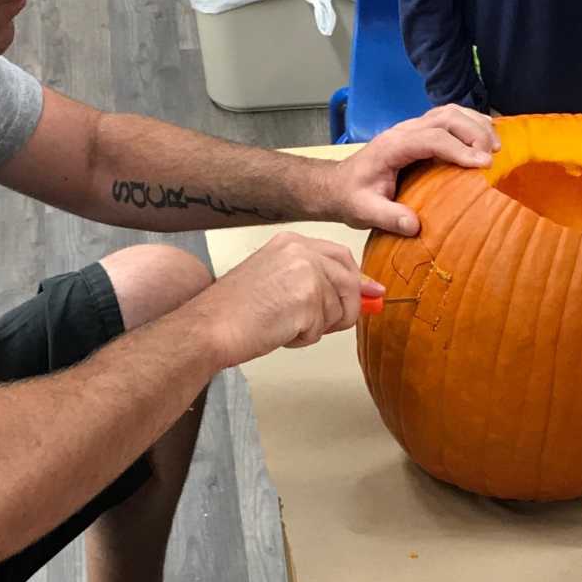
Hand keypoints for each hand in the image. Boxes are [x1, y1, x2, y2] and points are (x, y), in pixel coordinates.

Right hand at [199, 231, 381, 366]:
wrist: (210, 326)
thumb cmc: (234, 311)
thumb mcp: (278, 282)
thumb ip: (319, 282)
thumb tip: (371, 292)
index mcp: (292, 243)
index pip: (340, 256)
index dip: (356, 280)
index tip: (368, 295)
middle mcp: (301, 251)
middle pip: (349, 281)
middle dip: (344, 308)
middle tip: (319, 324)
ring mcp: (306, 272)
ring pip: (339, 309)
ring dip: (316, 327)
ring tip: (282, 324)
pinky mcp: (307, 298)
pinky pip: (322, 328)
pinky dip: (303, 338)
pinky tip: (278, 331)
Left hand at [328, 104, 498, 235]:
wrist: (337, 185)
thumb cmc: (351, 197)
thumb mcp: (364, 211)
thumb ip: (387, 216)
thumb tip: (414, 225)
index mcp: (392, 146)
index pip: (432, 139)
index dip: (460, 149)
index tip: (484, 164)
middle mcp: (404, 131)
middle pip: (445, 117)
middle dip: (474, 131)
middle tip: (494, 155)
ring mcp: (411, 128)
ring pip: (448, 112)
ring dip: (475, 123)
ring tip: (496, 144)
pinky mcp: (418, 132)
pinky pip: (447, 119)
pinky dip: (470, 123)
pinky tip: (485, 137)